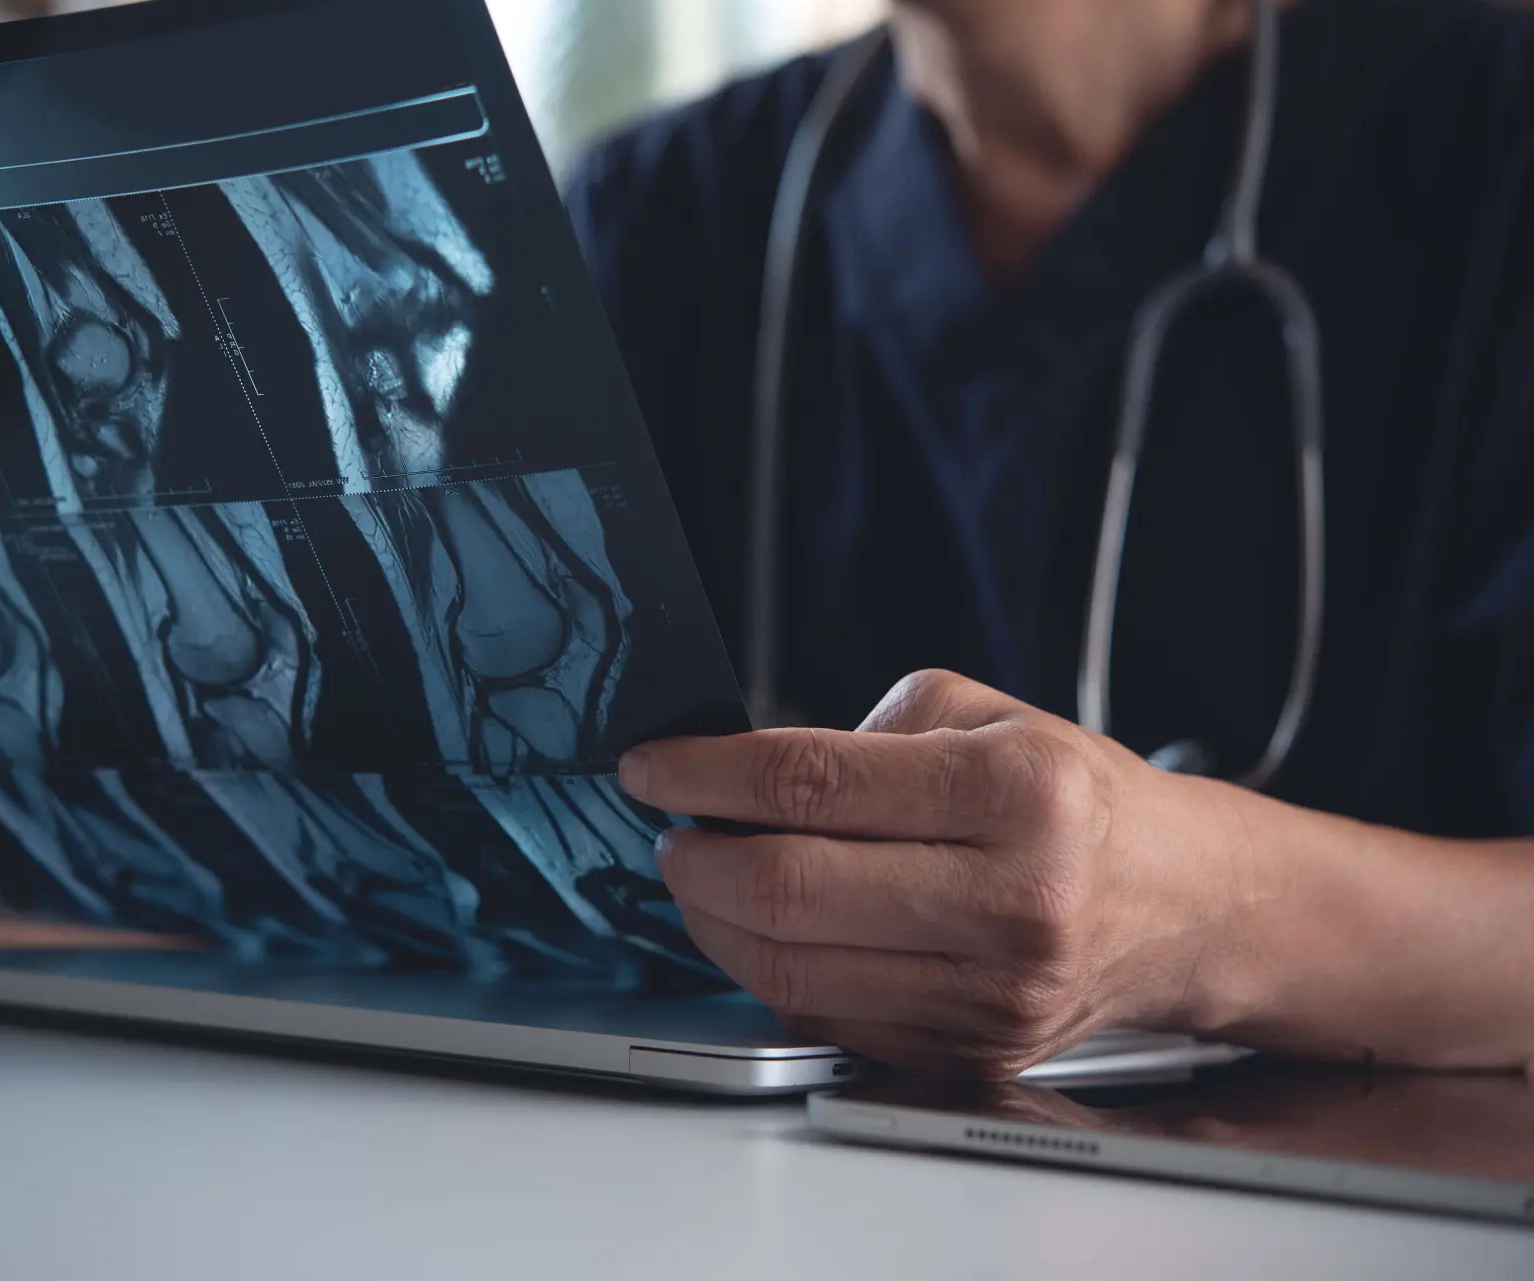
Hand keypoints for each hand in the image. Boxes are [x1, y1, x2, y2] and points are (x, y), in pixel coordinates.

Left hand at [618, 670, 1253, 1078]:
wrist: (1175, 903)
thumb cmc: (1071, 800)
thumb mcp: (979, 716)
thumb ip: (850, 735)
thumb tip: (727, 777)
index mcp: (1017, 793)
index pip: (812, 785)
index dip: (705, 776)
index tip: (652, 770)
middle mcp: (1014, 903)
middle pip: (790, 892)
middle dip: (696, 861)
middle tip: (672, 833)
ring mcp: (993, 994)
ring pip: (792, 971)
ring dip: (717, 922)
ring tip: (709, 877)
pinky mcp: (970, 1051)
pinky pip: (825, 1019)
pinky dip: (769, 972)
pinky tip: (765, 929)